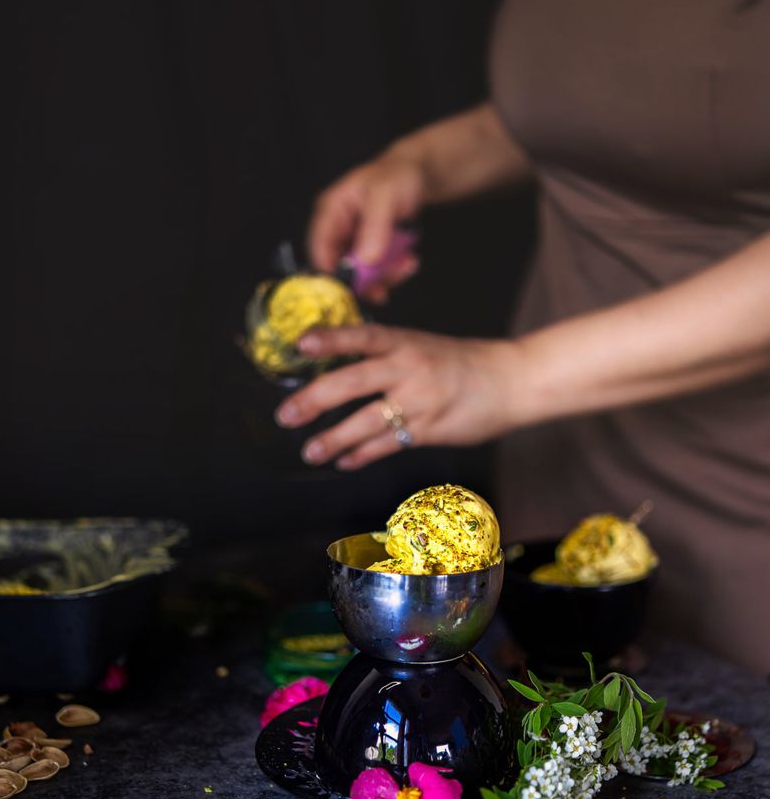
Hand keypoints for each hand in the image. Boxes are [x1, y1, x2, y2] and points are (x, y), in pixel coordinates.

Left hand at [275, 324, 525, 469]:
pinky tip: (344, 461)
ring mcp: (419, 399)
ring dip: (333, 439)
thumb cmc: (464, 364)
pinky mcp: (429, 428)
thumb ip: (387, 357)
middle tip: (285, 415)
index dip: (331, 339)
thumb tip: (341, 372)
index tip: (301, 343)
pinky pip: (388, 444)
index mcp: (404, 341)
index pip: (361, 336)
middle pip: (353, 381)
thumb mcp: (423, 346)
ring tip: (310, 451)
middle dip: (314, 399)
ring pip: (366, 421)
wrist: (512, 380)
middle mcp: (409, 367)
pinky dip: (362, 454)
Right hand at [307, 151, 424, 302]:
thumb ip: (375, 227)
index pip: (319, 248)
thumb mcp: (385, 196)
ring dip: (383, 277)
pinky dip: (392, 273)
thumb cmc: (397, 176)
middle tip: (389, 279)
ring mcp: (353, 243)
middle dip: (365, 279)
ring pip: (359, 275)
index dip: (331, 272)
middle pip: (339, 267)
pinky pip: (375, 272)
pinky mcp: (368, 251)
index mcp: (330, 211)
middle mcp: (337, 230)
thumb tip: (365, 261)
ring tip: (406, 265)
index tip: (354, 287)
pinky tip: (408, 262)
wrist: (417, 175)